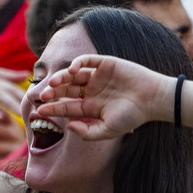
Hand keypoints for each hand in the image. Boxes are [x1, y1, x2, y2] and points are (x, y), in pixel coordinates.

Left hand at [35, 55, 166, 138]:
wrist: (152, 98)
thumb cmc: (133, 116)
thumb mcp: (107, 130)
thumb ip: (87, 132)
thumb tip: (68, 127)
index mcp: (91, 107)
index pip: (67, 107)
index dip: (52, 108)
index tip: (39, 110)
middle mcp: (92, 91)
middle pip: (66, 90)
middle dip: (53, 92)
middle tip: (43, 96)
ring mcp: (98, 76)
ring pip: (73, 75)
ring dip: (61, 78)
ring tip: (53, 83)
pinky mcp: (105, 63)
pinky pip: (87, 60)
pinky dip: (77, 63)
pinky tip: (71, 70)